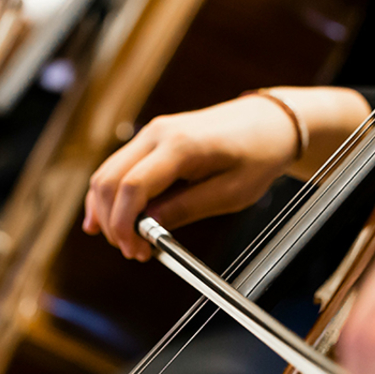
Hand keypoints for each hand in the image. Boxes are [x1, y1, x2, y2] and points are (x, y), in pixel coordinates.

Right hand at [83, 95, 300, 260]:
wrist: (269, 122)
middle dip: (113, 222)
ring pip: (106, 174)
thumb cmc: (258, 155)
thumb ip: (186, 208)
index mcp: (181, 145)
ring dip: (107, 211)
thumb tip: (149, 227)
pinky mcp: (151, 140)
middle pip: (109, 181)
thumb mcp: (231, 193)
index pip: (133, 187)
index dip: (125, 224)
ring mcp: (151, 134)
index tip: (136, 250)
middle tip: (133, 251)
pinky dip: (109, 194)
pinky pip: (117, 168)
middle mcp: (157, 134)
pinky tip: (105, 218)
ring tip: (128, 241)